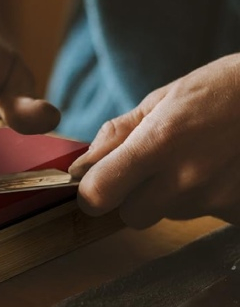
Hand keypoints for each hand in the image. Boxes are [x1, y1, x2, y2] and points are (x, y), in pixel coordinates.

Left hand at [69, 54, 239, 227]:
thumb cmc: (222, 90)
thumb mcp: (164, 98)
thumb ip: (118, 134)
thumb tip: (81, 166)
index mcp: (158, 143)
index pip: (98, 195)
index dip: (92, 193)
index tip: (97, 184)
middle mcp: (186, 178)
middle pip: (131, 216)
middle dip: (133, 198)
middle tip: (153, 169)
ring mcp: (216, 199)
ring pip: (169, 216)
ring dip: (171, 196)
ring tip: (197, 160)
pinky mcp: (238, 211)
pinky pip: (204, 216)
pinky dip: (204, 199)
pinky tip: (219, 170)